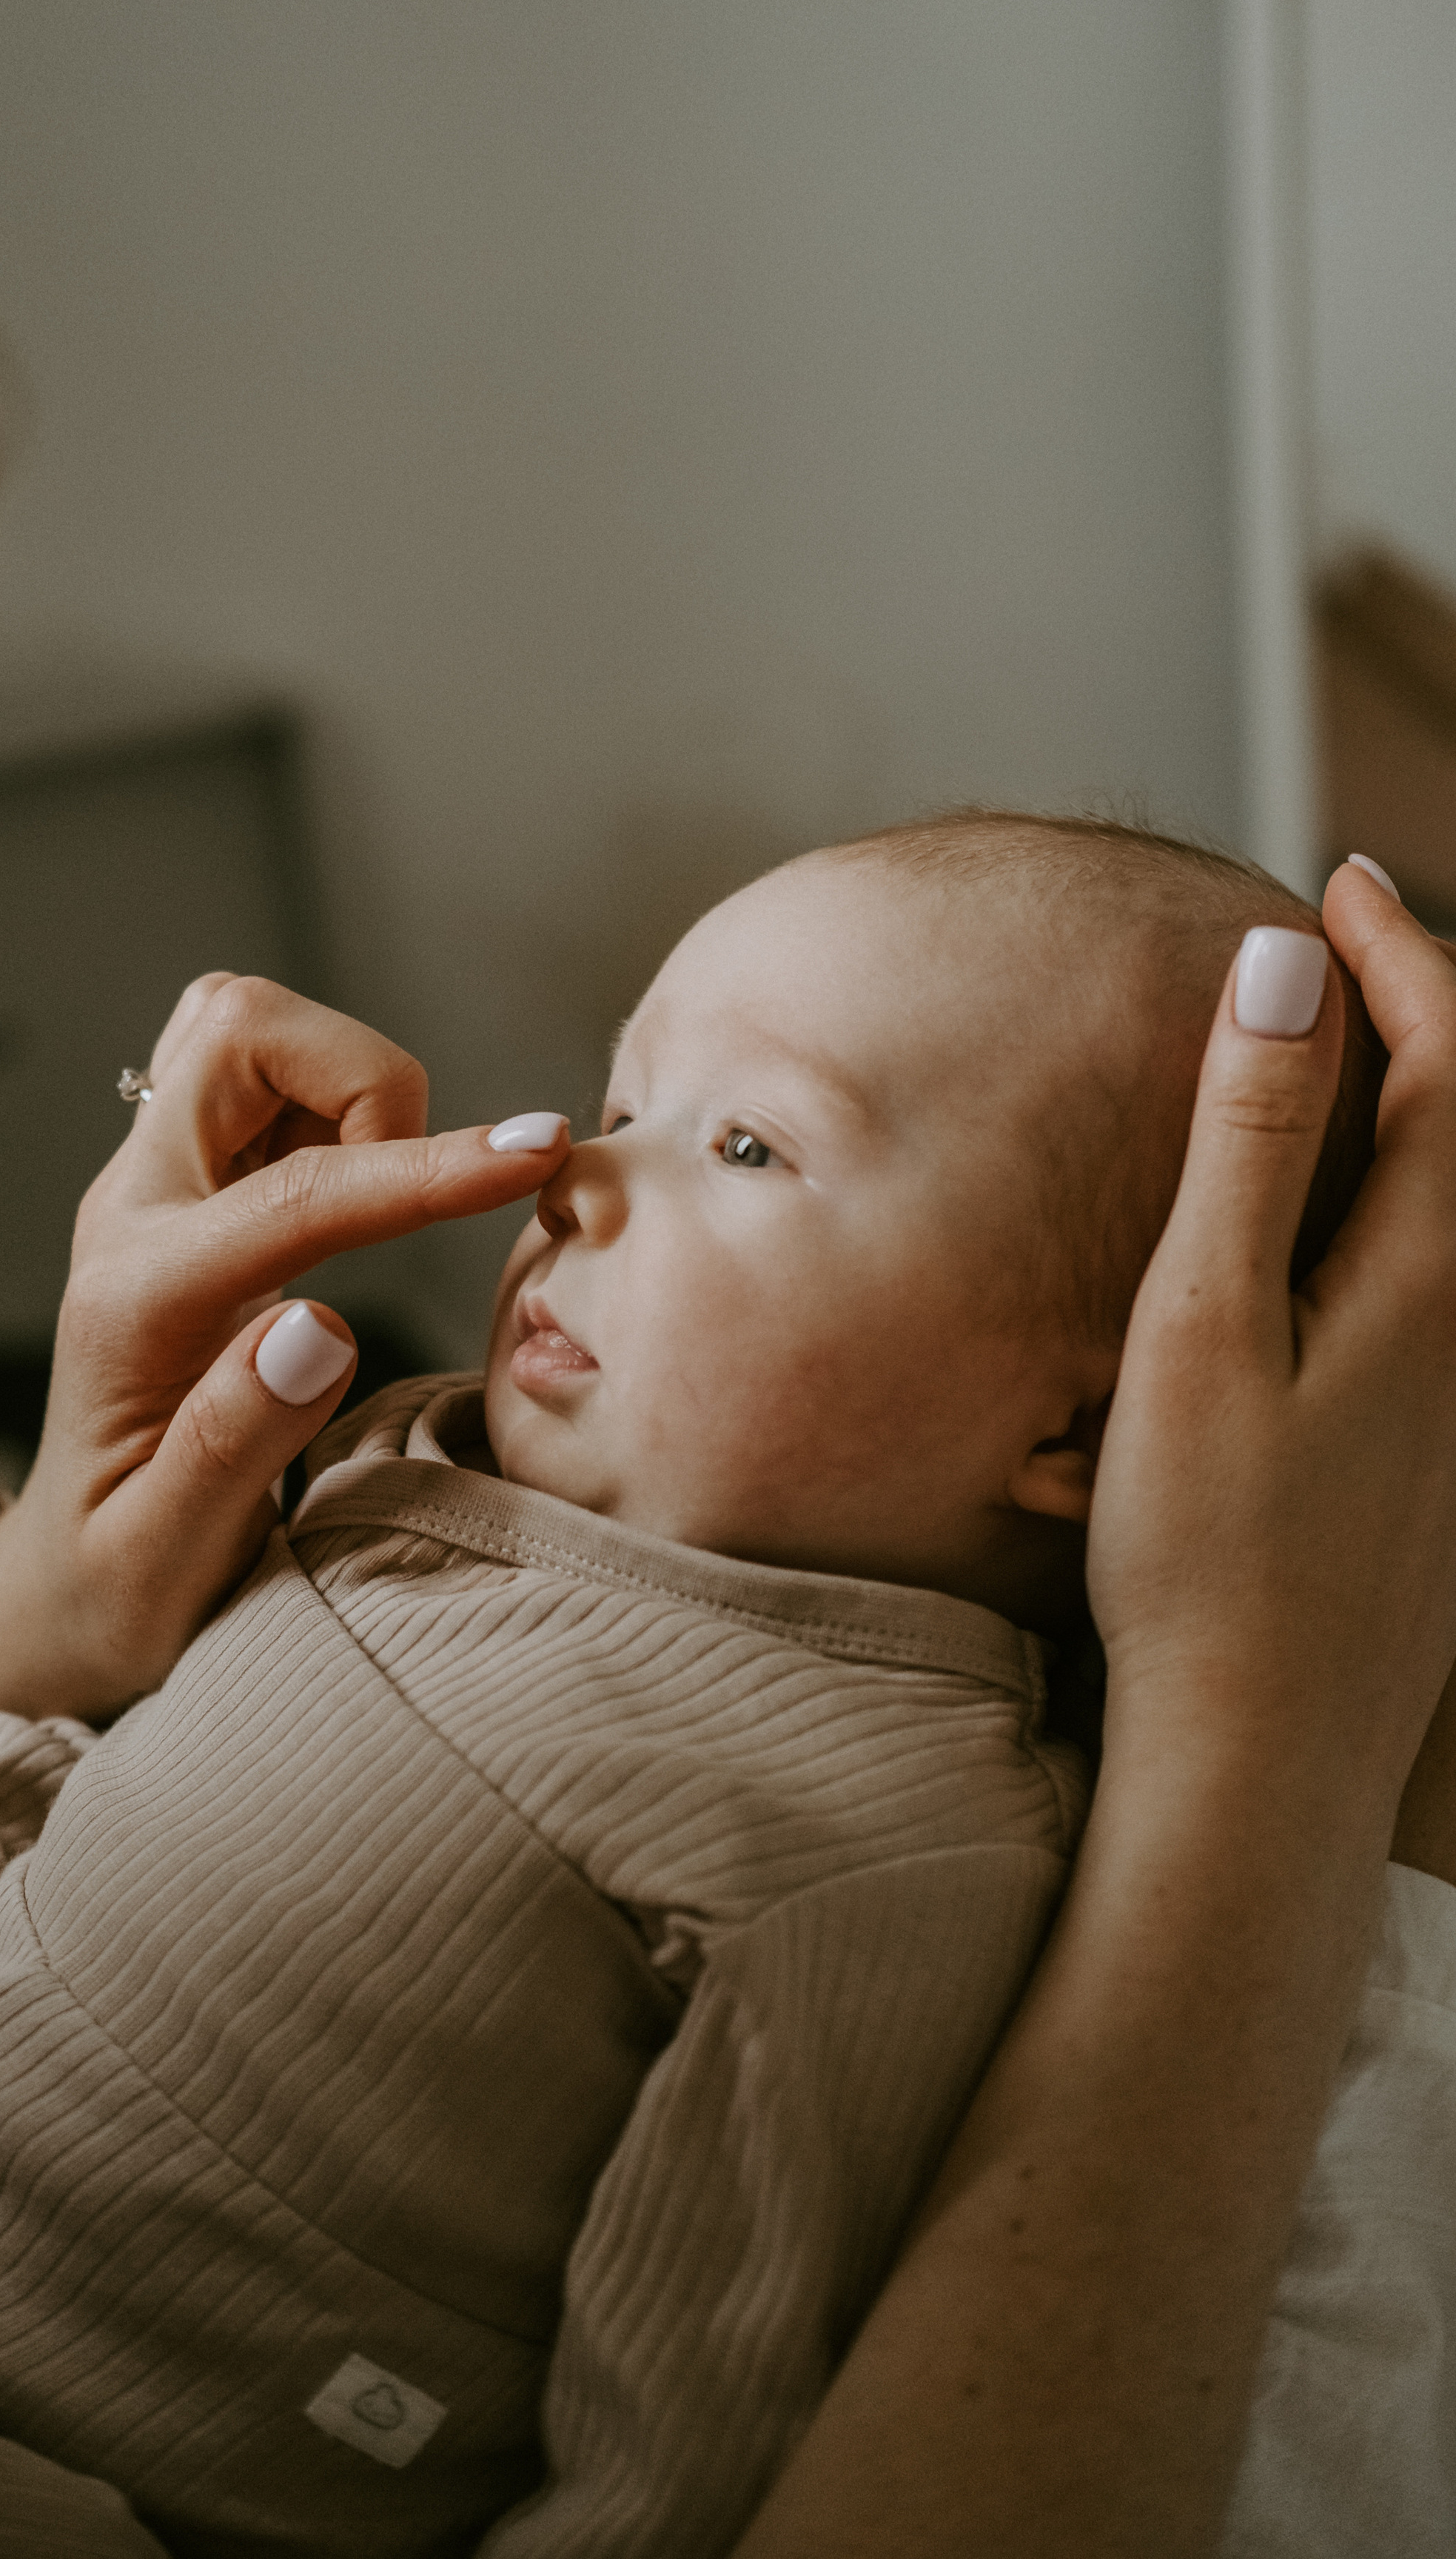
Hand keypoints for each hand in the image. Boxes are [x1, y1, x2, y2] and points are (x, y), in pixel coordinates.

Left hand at [0, 978, 568, 1737]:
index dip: (426, 1166)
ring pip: (246, 1028)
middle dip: (362, 1075)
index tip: (537, 1150)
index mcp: (134, 1306)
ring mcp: (152, 1190)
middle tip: (411, 1192)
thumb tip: (316, 1325)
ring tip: (380, 1201)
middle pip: (236, 1025)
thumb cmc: (115, 1590)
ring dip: (345, 1082)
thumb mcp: (164, 1563)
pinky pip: (260, 1073)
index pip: (298, 1195)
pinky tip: (357, 1199)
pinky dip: (333, 1101)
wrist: (54, 1589)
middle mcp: (130, 1216)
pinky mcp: (184, 1188)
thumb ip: (234, 1443)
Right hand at [1088, 867, 1455, 1807]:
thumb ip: (1249, 1142)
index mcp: (1434, 1273)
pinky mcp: (1443, 1449)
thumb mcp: (1202, 1324)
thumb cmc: (1213, 1553)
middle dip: (1426, 1015)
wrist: (1266, 1753)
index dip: (1405, 951)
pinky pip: (1437, 1287)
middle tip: (1350, 949)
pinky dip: (1399, 1214)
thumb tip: (1285, 970)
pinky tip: (1319, 1242)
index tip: (1336, 881)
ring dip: (1413, 1114)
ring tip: (1337, 1063)